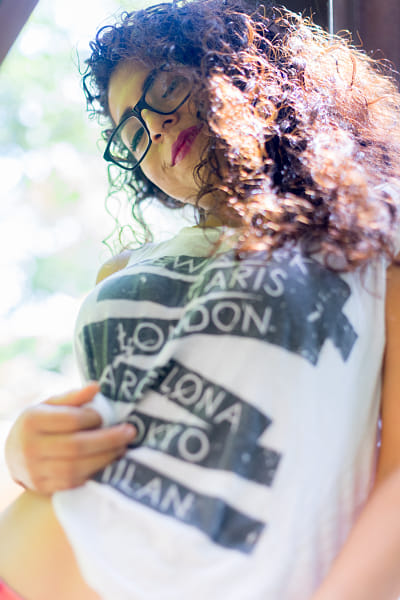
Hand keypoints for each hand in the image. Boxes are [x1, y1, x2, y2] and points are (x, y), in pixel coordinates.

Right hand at [5, 383, 135, 494]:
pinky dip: (94, 473)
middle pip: (76, 446)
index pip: (70, 419)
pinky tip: (109, 463)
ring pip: (76, 468)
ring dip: (105, 459)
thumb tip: (96, 386)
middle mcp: (30, 447)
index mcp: (33, 420)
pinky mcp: (43, 488)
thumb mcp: (50, 405)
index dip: (93, 418)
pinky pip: (73, 483)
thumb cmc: (40, 423)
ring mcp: (35, 470)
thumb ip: (73, 397)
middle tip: (130, 432)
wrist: (14, 454)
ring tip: (123, 449)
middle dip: (108, 440)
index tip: (105, 416)